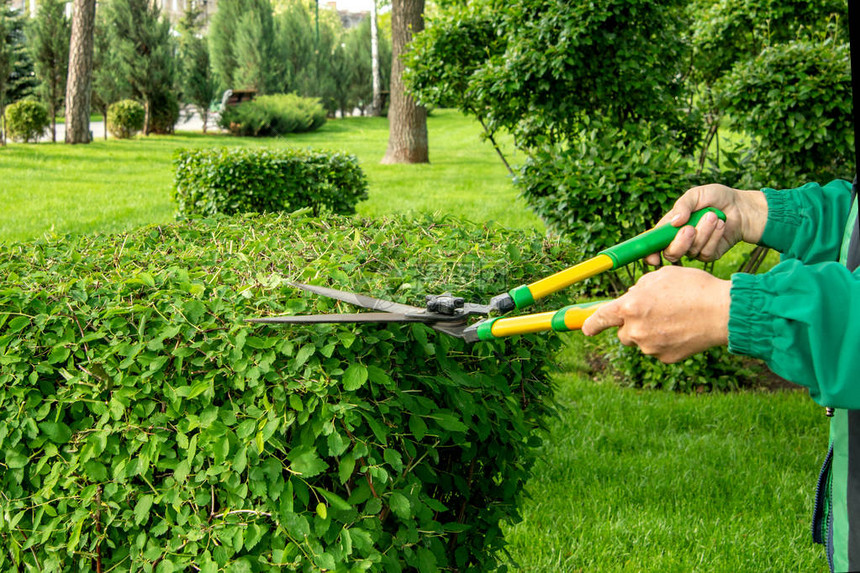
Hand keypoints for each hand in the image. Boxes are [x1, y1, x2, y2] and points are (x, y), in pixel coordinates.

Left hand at [581, 266, 730, 362]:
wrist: (722, 312)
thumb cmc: (693, 288)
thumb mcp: (660, 276)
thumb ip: (639, 288)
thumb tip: (631, 297)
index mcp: (629, 307)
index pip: (600, 319)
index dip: (590, 324)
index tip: (586, 328)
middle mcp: (635, 330)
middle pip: (623, 333)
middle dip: (631, 325)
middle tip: (652, 313)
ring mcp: (650, 347)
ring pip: (641, 341)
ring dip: (649, 332)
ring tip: (674, 317)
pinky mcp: (665, 358)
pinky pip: (658, 349)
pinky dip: (665, 341)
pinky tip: (682, 329)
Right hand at [644, 184, 767, 265]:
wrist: (742, 207)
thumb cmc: (717, 198)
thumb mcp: (697, 194)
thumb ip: (683, 205)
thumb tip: (674, 222)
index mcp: (670, 226)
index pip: (654, 243)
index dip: (649, 253)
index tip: (652, 257)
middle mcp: (680, 240)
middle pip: (670, 253)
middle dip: (679, 242)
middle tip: (690, 228)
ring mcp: (695, 249)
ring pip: (691, 251)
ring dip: (703, 233)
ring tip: (713, 216)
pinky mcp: (710, 254)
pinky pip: (707, 253)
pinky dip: (714, 237)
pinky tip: (721, 225)